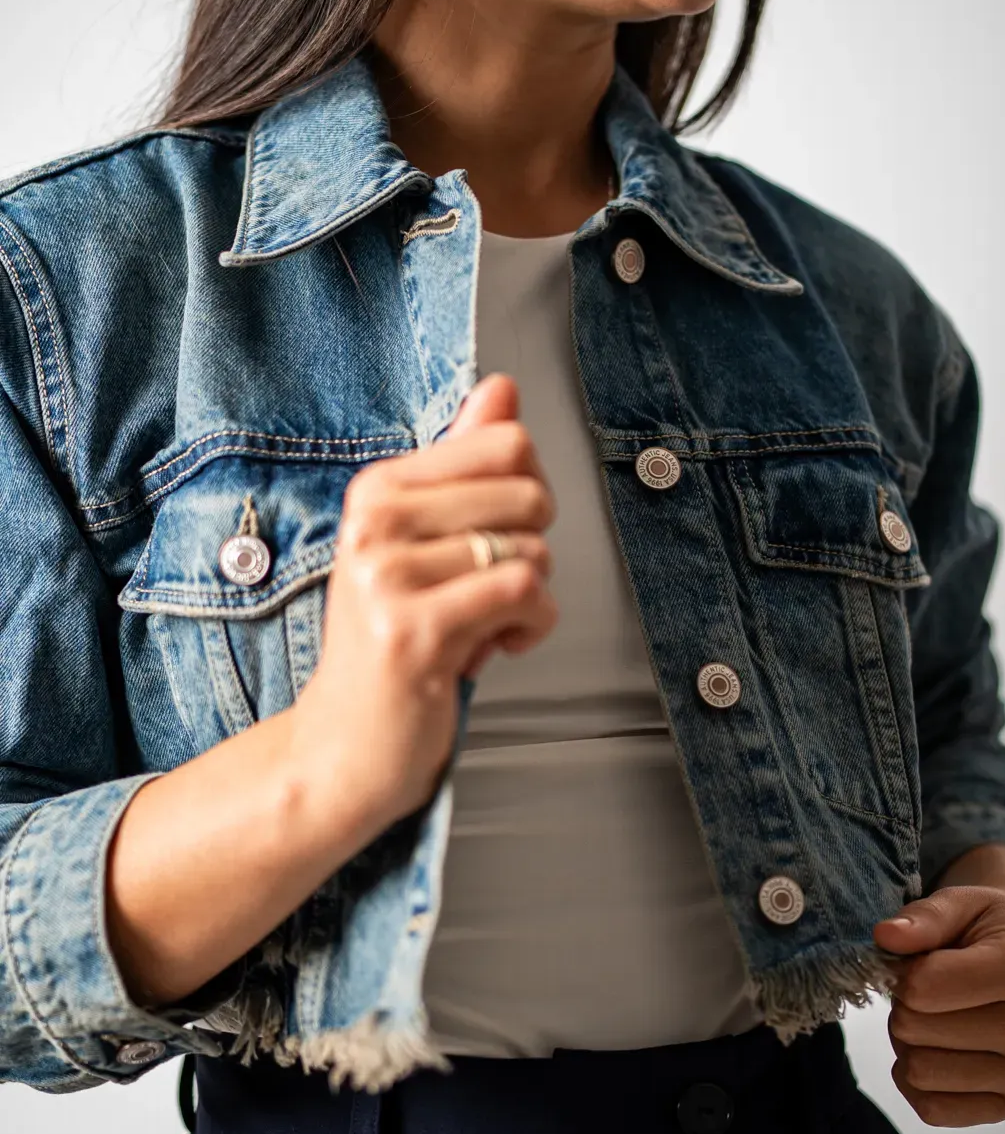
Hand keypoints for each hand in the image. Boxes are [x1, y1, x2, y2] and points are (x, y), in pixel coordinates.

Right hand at [285, 372, 558, 846]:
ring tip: (481, 626)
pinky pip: (524, 595)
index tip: (496, 537)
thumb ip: (464, 464)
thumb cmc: (395, 642)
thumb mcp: (425, 544)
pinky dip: (531, 627)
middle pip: (529, 493)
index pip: (506, 440)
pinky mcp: (415, 630)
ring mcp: (389, 575)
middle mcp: (376, 521)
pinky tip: (494, 647)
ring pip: (531, 550)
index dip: (528, 494)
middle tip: (488, 591)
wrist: (343, 745)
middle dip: (532, 549)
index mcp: (378, 489)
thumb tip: (502, 388)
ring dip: (529, 600)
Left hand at [873, 864, 1004, 1127]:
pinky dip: (917, 1082)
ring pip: (919, 1073)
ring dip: (909, 1044)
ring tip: (935, 1018)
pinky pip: (933, 1110)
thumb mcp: (960, 903)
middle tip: (927, 992)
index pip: (922, 987)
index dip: (904, 971)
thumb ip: (923, 917)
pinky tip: (935, 1052)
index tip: (921, 961)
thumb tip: (885, 936)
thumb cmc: (986, 930)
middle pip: (914, 1030)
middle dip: (905, 1007)